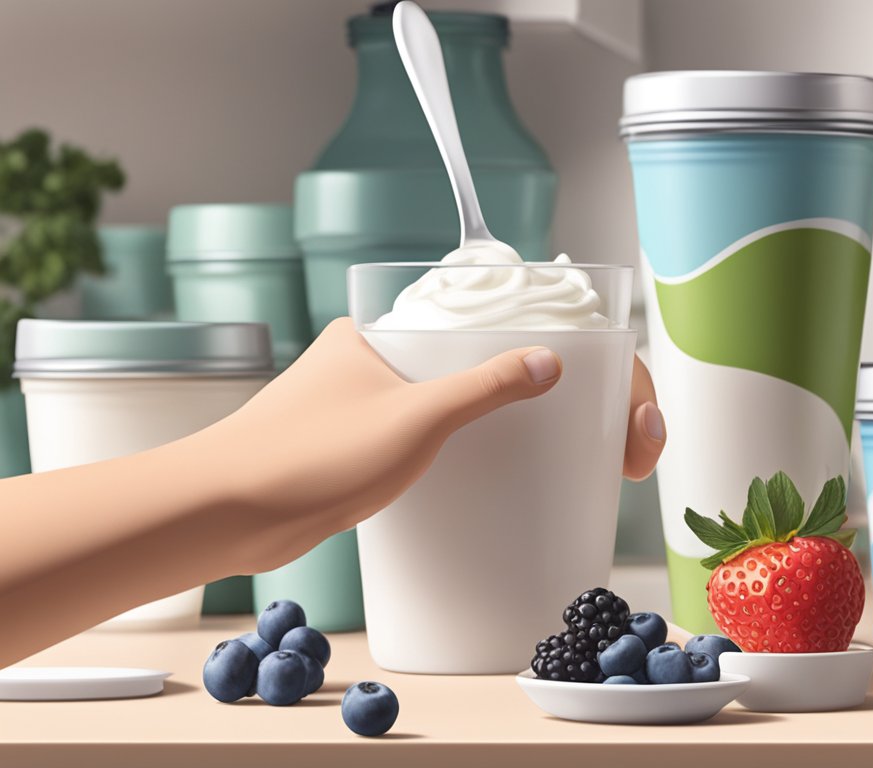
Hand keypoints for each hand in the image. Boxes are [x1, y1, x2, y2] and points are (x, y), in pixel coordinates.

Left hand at [202, 318, 663, 573]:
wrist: (221, 514)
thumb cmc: (306, 457)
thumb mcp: (413, 418)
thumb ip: (483, 387)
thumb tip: (551, 362)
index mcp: (392, 331)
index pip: (503, 319)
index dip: (575, 349)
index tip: (618, 406)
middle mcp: (385, 357)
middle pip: (502, 356)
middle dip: (571, 390)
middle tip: (624, 446)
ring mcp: (377, 401)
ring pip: (477, 397)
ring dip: (531, 420)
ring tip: (590, 456)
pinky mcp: (367, 444)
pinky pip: (449, 432)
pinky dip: (488, 446)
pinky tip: (515, 477)